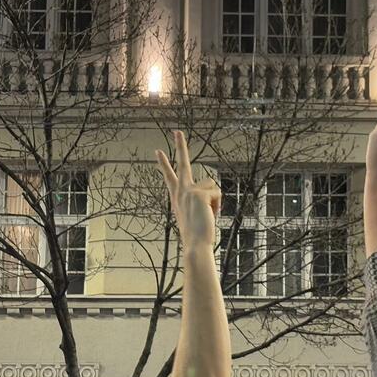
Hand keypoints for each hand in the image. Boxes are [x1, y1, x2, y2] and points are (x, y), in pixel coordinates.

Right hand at [157, 131, 221, 250]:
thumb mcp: (195, 219)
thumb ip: (200, 206)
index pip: (170, 178)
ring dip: (215, 202)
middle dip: (180, 146)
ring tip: (208, 216)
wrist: (195, 244)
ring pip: (212, 187)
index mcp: (178, 198)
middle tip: (177, 131)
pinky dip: (217, 206)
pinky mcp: (199, 193)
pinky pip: (216, 194)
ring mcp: (189, 191)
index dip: (164, 164)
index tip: (158, 151)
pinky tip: (211, 215)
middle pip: (182, 163)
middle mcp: (181, 192)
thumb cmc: (197, 237)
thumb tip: (212, 194)